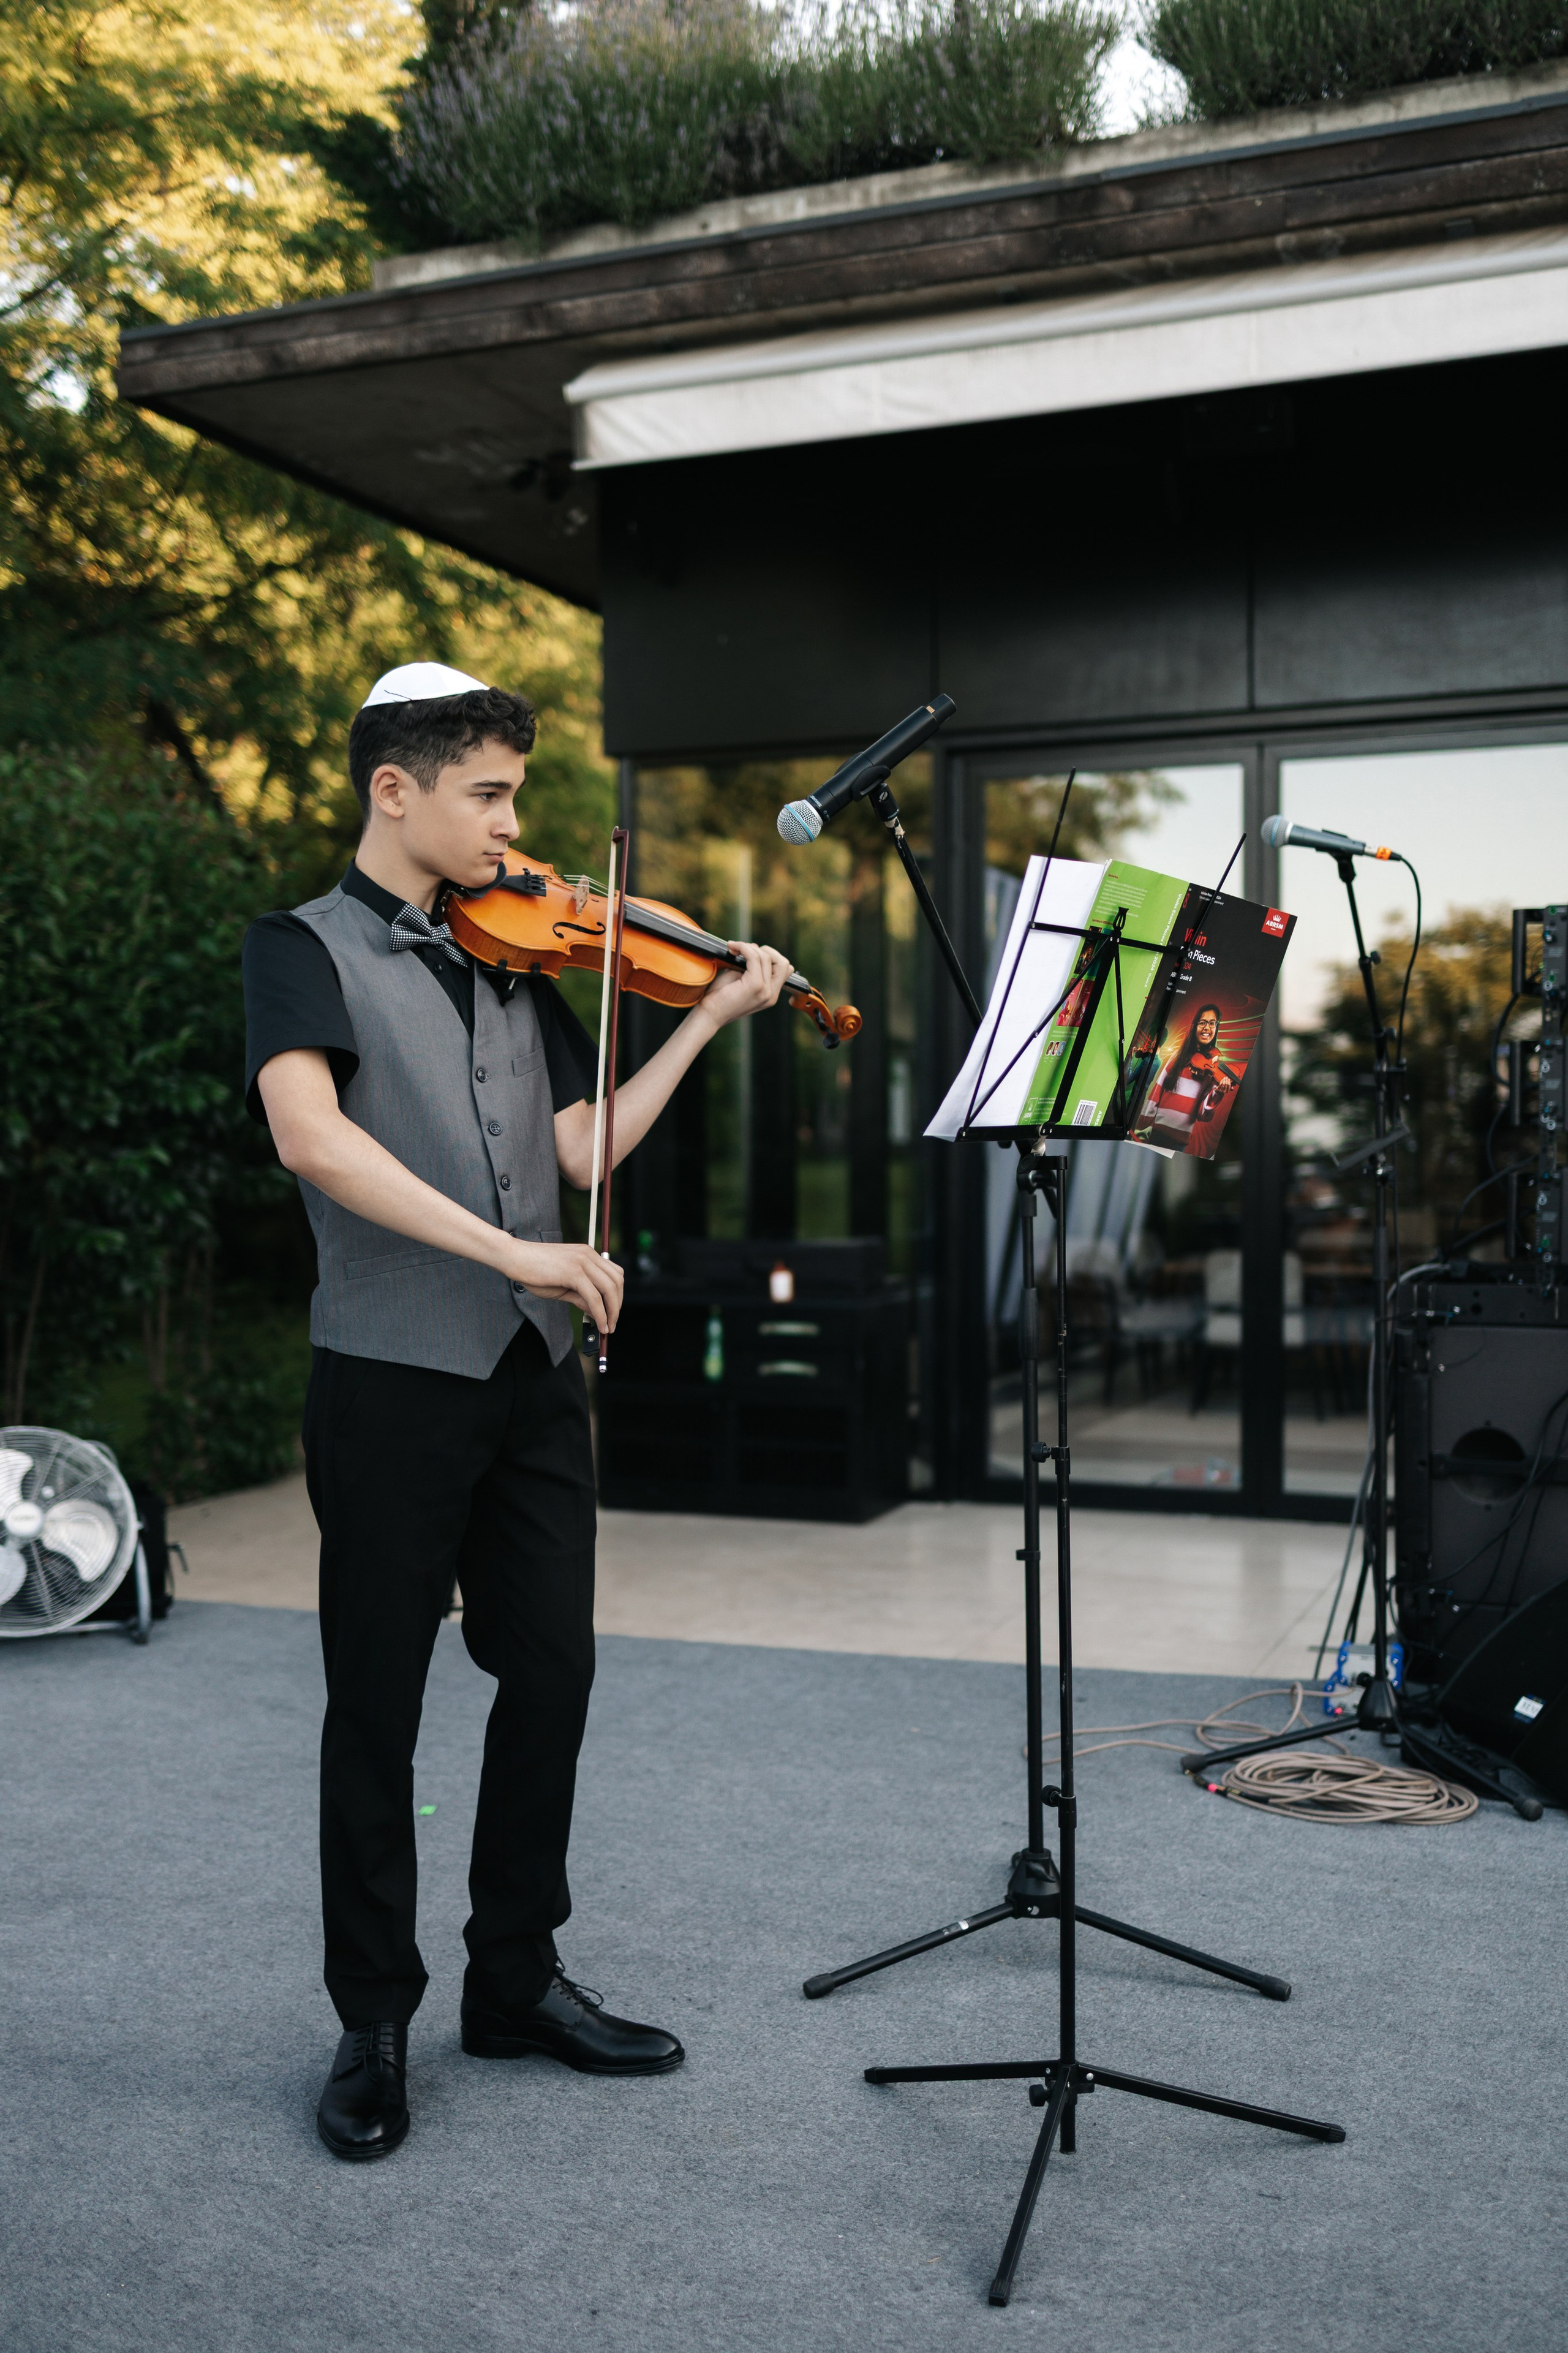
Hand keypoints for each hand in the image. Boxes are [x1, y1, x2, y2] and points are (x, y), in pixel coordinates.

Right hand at [507, 1239, 623, 1330]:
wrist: (514, 1257)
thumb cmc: (534, 1271)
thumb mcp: (563, 1287)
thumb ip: (582, 1297)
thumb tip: (598, 1313)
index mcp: (588, 1254)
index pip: (615, 1273)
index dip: (618, 1295)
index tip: (613, 1312)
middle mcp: (589, 1255)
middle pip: (617, 1281)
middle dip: (617, 1305)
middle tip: (612, 1324)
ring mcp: (582, 1262)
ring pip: (609, 1289)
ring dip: (612, 1311)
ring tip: (607, 1327)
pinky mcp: (573, 1272)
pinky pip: (594, 1296)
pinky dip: (600, 1313)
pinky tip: (599, 1324)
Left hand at [698, 940, 791, 1026]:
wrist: (709, 1014)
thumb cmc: (719, 997)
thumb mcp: (740, 979)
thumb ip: (752, 966)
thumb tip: (755, 948)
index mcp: (770, 995)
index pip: (785, 969)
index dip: (771, 957)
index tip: (750, 955)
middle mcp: (771, 995)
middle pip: (783, 963)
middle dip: (765, 951)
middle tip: (744, 951)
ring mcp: (765, 991)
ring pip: (767, 957)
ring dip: (749, 947)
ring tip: (734, 948)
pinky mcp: (755, 986)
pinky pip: (754, 958)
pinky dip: (744, 948)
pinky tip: (732, 948)